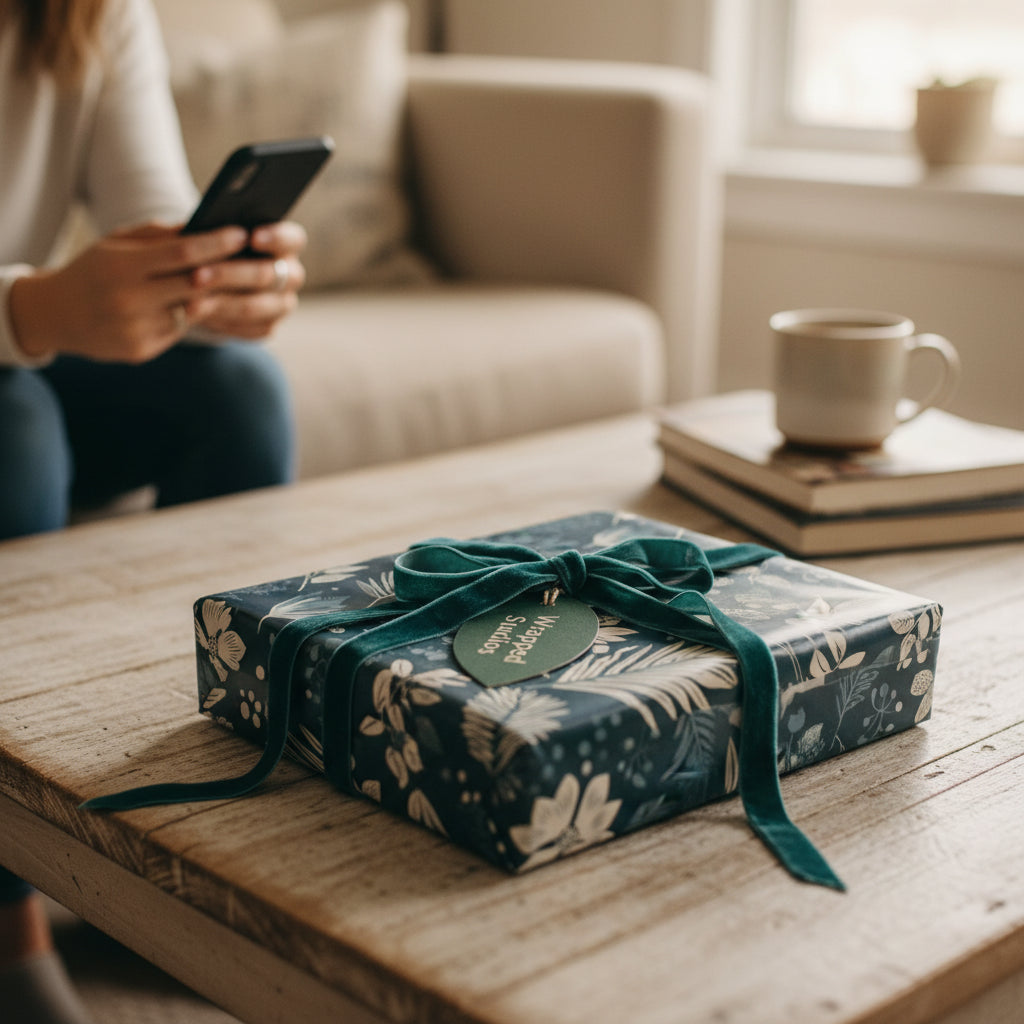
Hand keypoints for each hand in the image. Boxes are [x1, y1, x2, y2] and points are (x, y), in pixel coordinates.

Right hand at [9, 222, 248, 363]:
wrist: (55, 314)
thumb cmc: (94, 269)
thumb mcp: (116, 244)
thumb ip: (159, 235)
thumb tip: (205, 225)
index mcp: (121, 267)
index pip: (182, 253)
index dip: (216, 244)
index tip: (242, 234)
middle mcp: (128, 300)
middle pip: (195, 285)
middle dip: (227, 273)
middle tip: (253, 259)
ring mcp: (136, 329)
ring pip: (192, 312)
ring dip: (212, 298)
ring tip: (232, 283)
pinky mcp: (141, 351)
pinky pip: (180, 331)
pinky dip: (189, 317)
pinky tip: (195, 306)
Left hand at [186, 221, 307, 339]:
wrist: (211, 279)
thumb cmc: (217, 245)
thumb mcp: (216, 232)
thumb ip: (217, 231)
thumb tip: (198, 233)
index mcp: (288, 243)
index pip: (293, 239)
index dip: (276, 238)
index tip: (252, 237)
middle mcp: (292, 274)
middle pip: (266, 275)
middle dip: (228, 275)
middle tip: (196, 276)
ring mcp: (283, 303)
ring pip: (253, 306)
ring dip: (219, 304)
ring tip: (189, 303)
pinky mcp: (268, 326)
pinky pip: (245, 328)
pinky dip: (219, 322)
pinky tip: (196, 316)